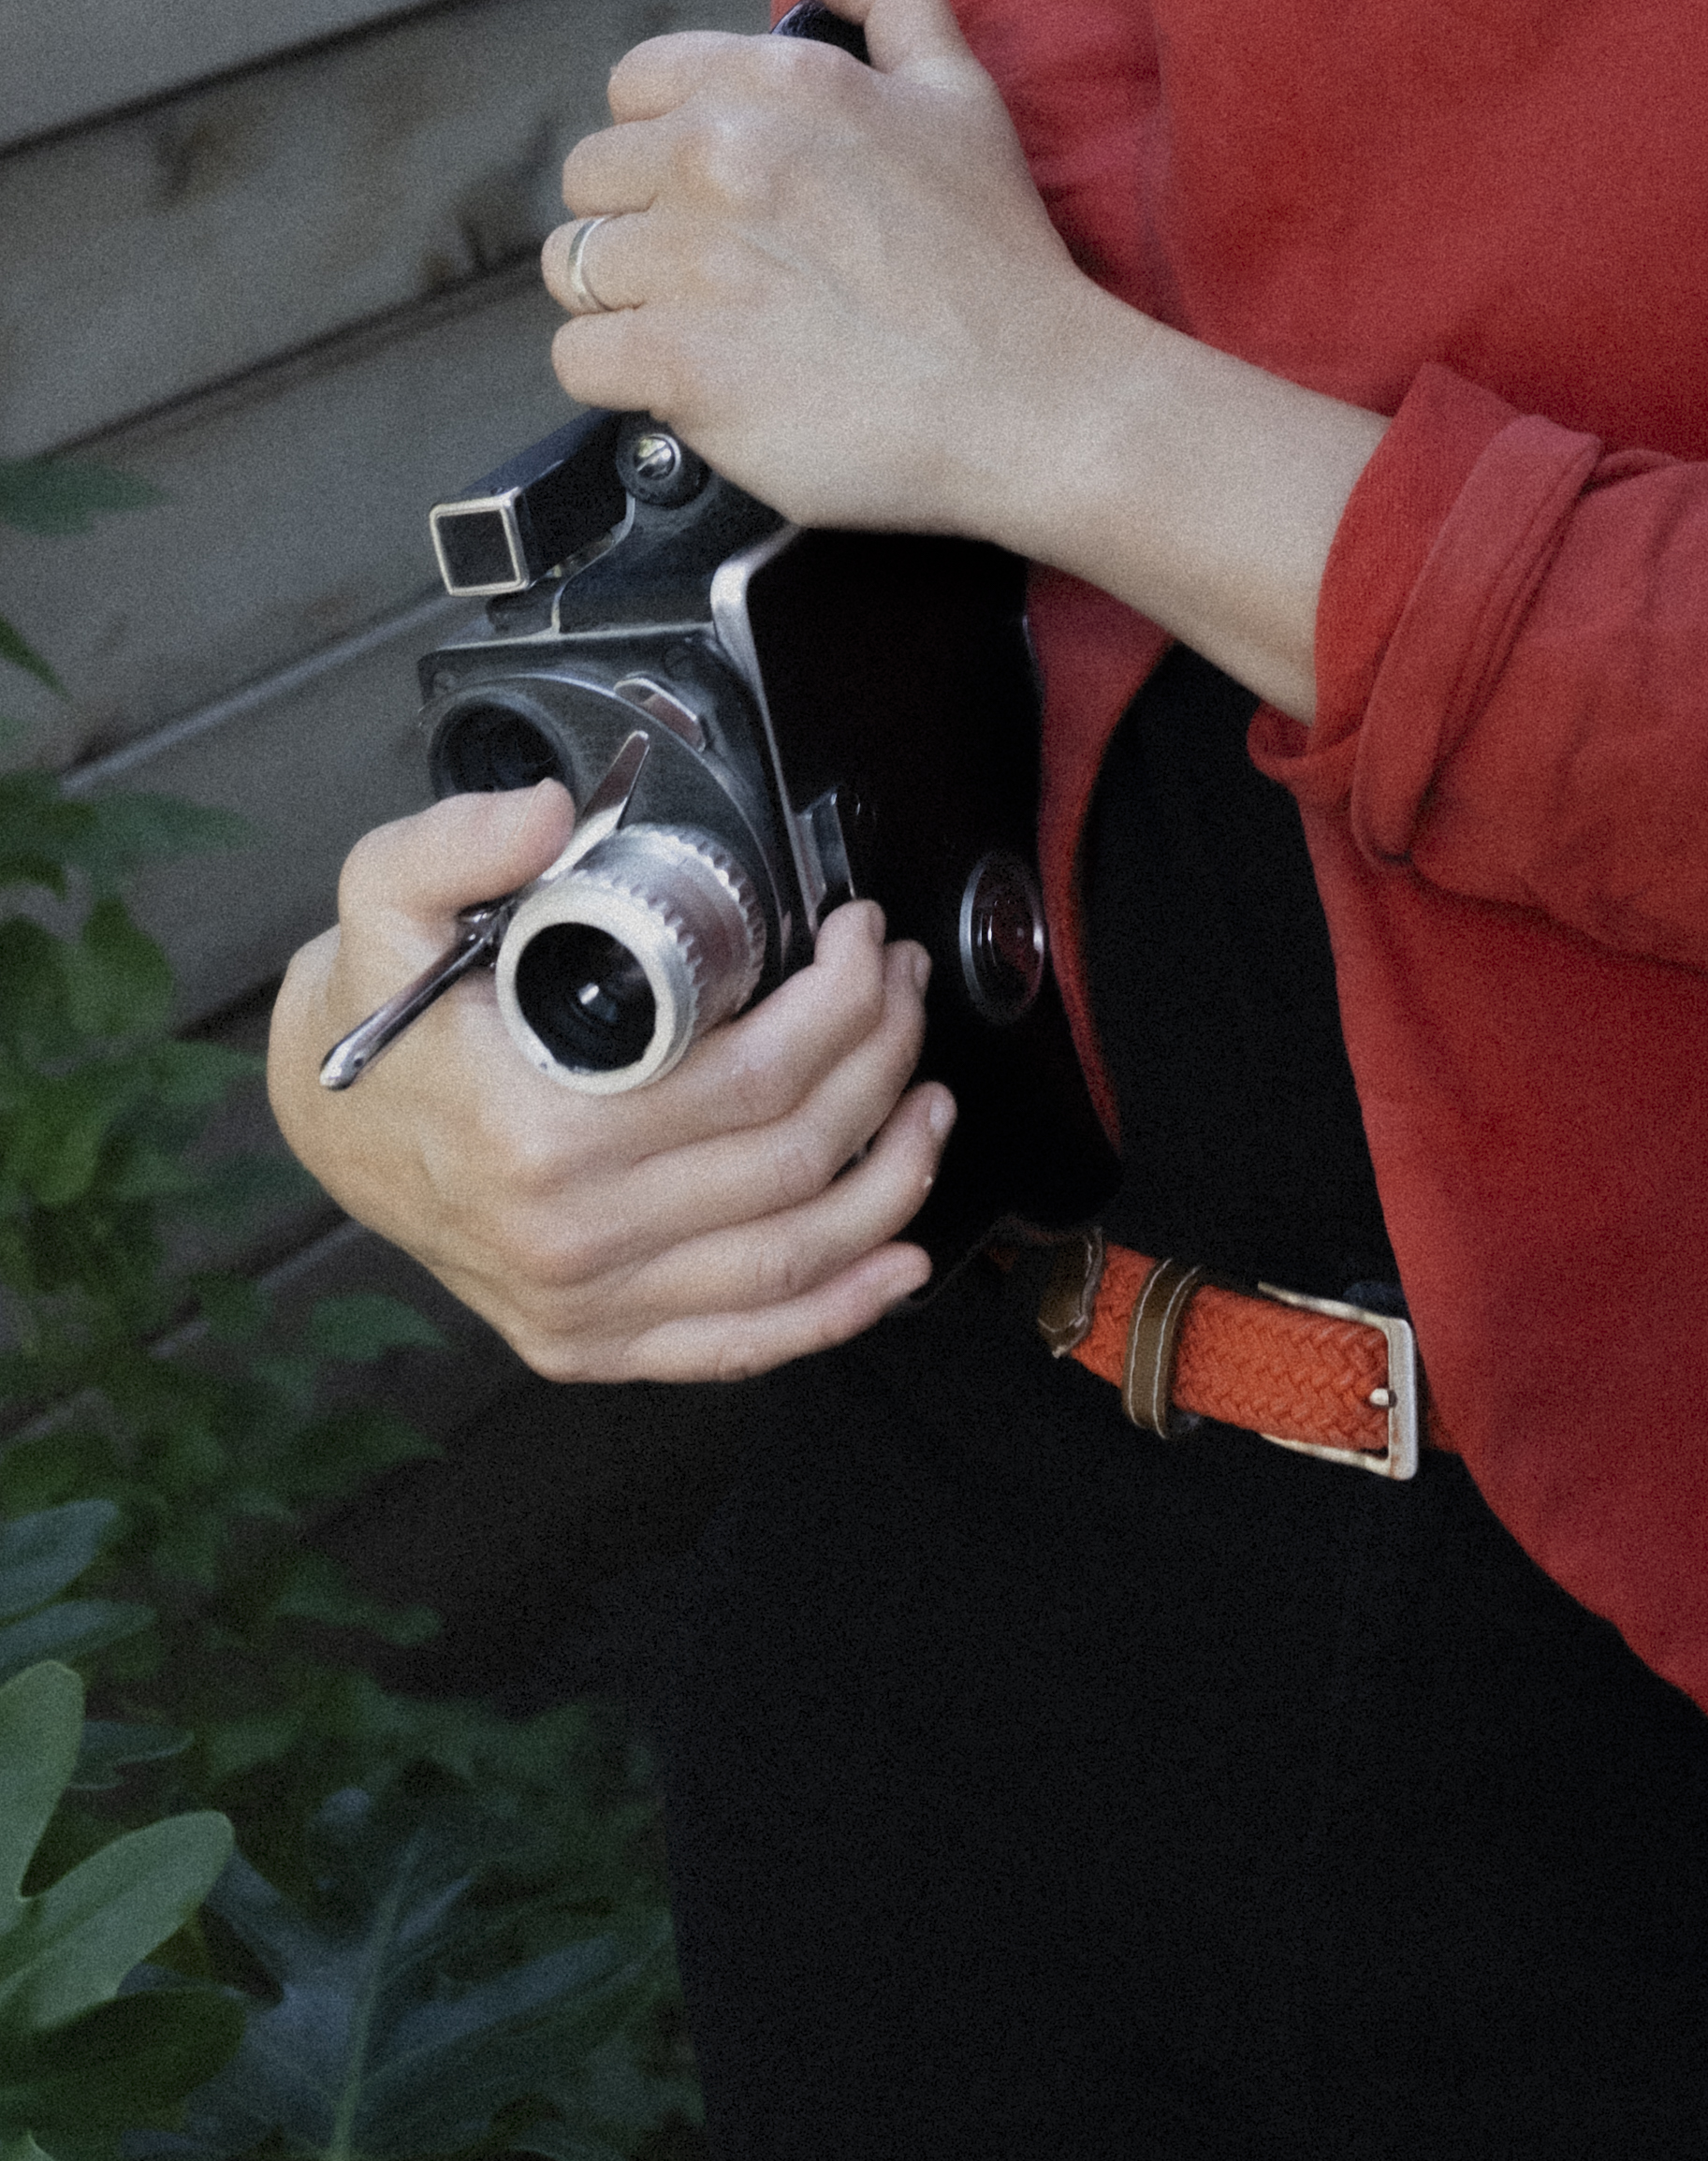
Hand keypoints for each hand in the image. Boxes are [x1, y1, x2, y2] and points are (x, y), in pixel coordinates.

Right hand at [268, 787, 952, 1382]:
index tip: (867, 941)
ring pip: (793, 1257)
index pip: (757, 1078)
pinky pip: (741, 1344)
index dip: (845, 1004)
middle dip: (883, 1061)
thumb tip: (551, 815)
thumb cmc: (375, 1021)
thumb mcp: (385, 899)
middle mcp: (571, 1240)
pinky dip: (837, 1307)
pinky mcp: (593, 1346)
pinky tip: (900, 1256)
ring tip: (929, 1099)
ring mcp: (586, 1307)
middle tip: (904, 990)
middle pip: (794, 1159)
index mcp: (541, 1136)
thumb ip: (457, 840)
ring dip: (893, 1178)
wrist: (325, 1127)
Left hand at [537, 0, 1107, 548]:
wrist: (1032, 396)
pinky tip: (696, 383)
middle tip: (725, 273)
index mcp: (776, 79)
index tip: (728, 195)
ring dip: (628, 302)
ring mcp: (691, 261)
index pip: (634, 86)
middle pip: (591, 179)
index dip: (669, 142)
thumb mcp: (958, 90)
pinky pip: (577, 356)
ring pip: (574, 268)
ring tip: (713, 328)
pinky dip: (623, 377)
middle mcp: (719, 155)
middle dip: (641, 223)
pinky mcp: (677, 362)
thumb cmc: (995, 252)